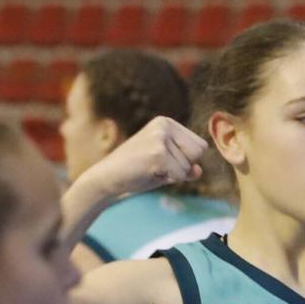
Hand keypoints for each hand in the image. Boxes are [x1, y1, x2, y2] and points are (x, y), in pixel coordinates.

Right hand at [84, 116, 207, 196]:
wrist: (105, 179)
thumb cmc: (135, 172)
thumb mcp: (165, 167)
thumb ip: (185, 167)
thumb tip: (199, 171)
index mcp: (166, 123)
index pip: (199, 145)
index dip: (185, 161)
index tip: (162, 162)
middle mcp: (164, 125)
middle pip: (198, 152)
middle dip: (182, 166)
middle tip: (156, 167)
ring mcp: (160, 138)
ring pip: (189, 165)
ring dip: (172, 175)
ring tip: (149, 169)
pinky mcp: (157, 153)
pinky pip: (180, 174)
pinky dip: (168, 180)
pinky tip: (148, 173)